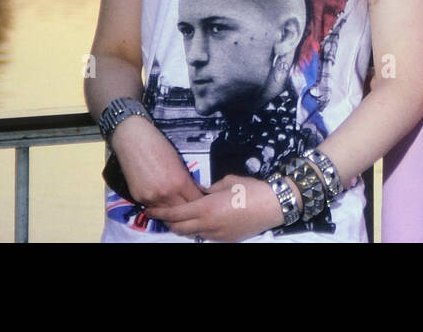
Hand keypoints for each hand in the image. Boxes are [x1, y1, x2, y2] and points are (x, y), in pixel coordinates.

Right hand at [109, 118, 204, 218]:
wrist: (133, 140)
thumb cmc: (159, 145)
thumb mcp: (178, 162)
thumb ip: (186, 180)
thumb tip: (194, 192)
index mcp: (180, 182)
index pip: (196, 202)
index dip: (200, 202)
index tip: (202, 202)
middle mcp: (166, 194)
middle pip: (182, 212)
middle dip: (188, 210)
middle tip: (191, 208)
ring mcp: (151, 198)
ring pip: (167, 214)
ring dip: (173, 212)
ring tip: (177, 208)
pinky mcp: (138, 198)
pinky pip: (153, 208)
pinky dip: (159, 207)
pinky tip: (162, 203)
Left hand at [164, 174, 287, 242]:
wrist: (273, 205)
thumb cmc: (251, 189)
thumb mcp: (226, 182)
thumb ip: (208, 188)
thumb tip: (198, 190)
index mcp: (206, 208)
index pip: (175, 213)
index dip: (160, 213)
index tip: (149, 210)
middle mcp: (207, 225)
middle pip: (179, 228)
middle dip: (167, 222)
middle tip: (161, 214)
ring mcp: (216, 235)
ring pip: (191, 234)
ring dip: (182, 227)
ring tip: (179, 217)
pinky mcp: (225, 240)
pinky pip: (205, 236)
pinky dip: (198, 229)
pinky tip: (200, 221)